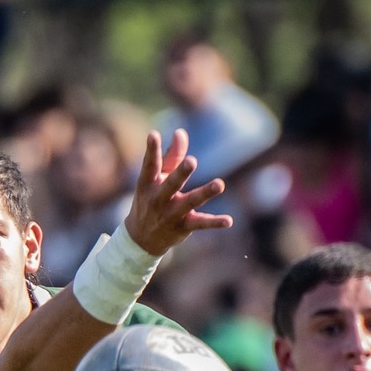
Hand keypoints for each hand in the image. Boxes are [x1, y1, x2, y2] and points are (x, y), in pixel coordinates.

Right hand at [122, 130, 232, 256]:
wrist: (142, 239)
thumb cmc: (151, 198)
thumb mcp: (156, 179)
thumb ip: (171, 155)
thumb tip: (180, 132)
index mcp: (148, 184)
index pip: (150, 165)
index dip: (151, 150)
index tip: (153, 134)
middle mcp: (158, 199)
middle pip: (171, 184)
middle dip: (181, 173)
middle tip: (191, 161)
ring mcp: (171, 214)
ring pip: (190, 202)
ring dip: (204, 193)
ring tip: (219, 185)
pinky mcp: (183, 227)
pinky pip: (200, 223)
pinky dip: (214, 222)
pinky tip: (228, 221)